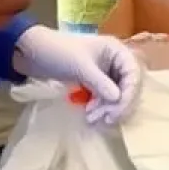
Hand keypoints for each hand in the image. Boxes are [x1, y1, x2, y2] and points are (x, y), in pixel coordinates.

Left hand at [14, 26, 143, 124]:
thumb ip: (100, 83)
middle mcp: (116, 61)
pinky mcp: (97, 83)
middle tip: (104, 119)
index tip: (117, 111)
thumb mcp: (80, 67)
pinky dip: (101, 107)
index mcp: (116, 50)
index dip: (130, 93)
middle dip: (118, 104)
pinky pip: (107, 98)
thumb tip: (118, 100)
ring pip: (119, 95)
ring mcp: (107, 72)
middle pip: (129, 86)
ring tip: (92, 118)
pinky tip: (90, 114)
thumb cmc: (58, 52)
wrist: (34, 53)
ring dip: (109, 108)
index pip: (134, 73)